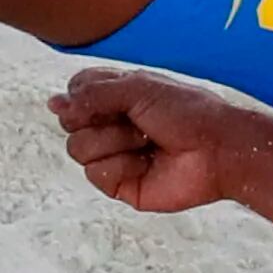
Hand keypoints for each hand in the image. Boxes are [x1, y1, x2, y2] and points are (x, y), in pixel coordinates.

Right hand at [50, 66, 270, 215]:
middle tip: (137, 120)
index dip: (83, 96)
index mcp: (115, 97)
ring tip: (147, 141)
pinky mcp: (119, 184)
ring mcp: (113, 155)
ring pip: (78, 149)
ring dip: (115, 141)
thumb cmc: (187, 112)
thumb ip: (93, 93)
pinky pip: (95, 174)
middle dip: (102, 120)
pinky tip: (147, 163)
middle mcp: (110, 125)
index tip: (114, 97)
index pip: (74, 93)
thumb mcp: (139, 88)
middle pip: (70, 124)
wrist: (218, 149)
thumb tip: (54, 104)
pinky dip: (121, 165)